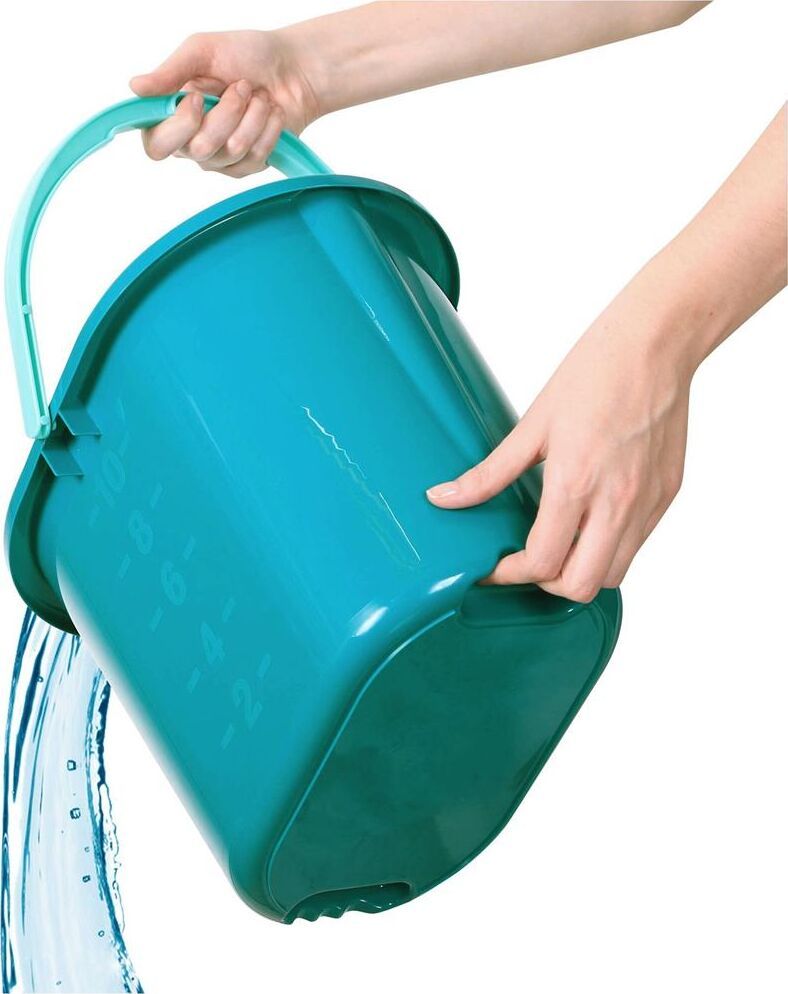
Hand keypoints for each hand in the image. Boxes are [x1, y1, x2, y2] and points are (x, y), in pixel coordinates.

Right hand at [130, 31, 319, 176]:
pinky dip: (269, 127)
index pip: (156, 144)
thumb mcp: (202, 51)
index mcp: (172, 115)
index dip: (178, 126)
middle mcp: (193, 143)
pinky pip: (256, 156)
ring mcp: (222, 159)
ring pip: (232, 150)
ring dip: (253, 115)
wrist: (292, 69)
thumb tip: (135, 88)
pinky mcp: (249, 166)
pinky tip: (271, 112)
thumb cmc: (246, 56)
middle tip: (241, 86)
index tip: (198, 97)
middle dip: (227, 113)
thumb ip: (170, 72)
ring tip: (258, 95)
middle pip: (199, 148)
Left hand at [427, 279, 691, 602]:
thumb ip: (489, 473)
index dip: (508, 574)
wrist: (656, 344)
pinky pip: (637, 545)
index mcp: (576, 482)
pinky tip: (588, 521)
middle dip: (546, 585)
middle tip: (524, 562)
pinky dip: (609, 549)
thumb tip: (444, 498)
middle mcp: (617, 501)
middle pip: (580, 585)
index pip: (541, 562)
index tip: (492, 567)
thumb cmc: (593, 374)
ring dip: (580, 571)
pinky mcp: (667, 495)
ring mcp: (647, 502)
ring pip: (613, 574)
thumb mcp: (532, 425)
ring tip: (557, 544)